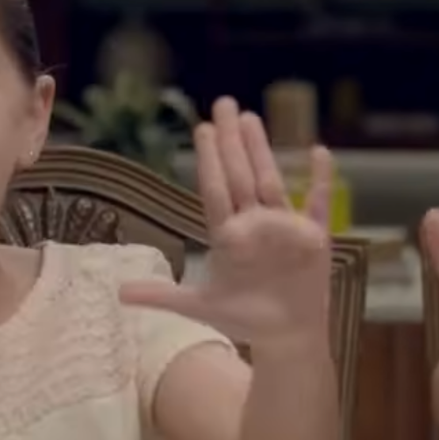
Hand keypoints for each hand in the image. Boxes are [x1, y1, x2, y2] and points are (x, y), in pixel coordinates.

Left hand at [119, 98, 330, 351]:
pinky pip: (318, 202)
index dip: (209, 159)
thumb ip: (162, 296)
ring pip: (271, 181)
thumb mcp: (199, 306)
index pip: (215, 189)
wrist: (285, 336)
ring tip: (251, 120)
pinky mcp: (313, 238)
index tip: (202, 128)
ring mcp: (284, 228)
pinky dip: (321, 179)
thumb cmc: (244, 317)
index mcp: (228, 234)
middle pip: (240, 175)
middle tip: (225, 104)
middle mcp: (255, 223)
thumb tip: (117, 292)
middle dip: (232, 140)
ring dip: (262, 151)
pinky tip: (319, 152)